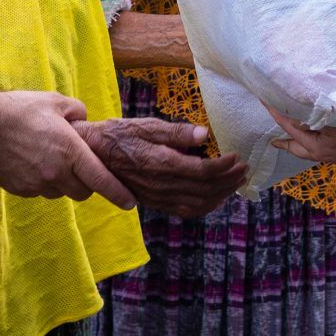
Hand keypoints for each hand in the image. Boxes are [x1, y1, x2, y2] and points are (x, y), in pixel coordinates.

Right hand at [0, 90, 135, 209]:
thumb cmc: (21, 109)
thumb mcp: (56, 101)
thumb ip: (78, 112)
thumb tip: (85, 123)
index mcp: (71, 151)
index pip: (101, 180)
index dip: (119, 193)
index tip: (131, 202)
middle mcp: (56, 173)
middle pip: (83, 192)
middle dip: (86, 183)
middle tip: (79, 165)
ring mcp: (37, 184)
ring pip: (60, 192)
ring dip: (62, 182)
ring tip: (49, 158)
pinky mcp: (21, 190)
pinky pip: (40, 191)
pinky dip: (42, 181)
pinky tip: (31, 162)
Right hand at [80, 118, 246, 217]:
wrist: (92, 155)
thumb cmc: (119, 134)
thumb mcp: (146, 125)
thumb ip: (175, 132)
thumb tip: (204, 135)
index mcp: (160, 163)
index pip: (202, 171)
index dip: (224, 166)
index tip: (238, 157)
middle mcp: (161, 185)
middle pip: (205, 189)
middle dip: (229, 181)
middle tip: (244, 169)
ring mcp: (158, 197)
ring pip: (198, 203)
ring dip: (221, 195)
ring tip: (236, 183)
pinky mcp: (155, 203)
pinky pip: (185, 211)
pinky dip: (205, 207)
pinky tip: (215, 198)